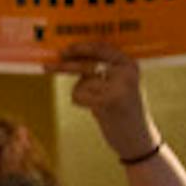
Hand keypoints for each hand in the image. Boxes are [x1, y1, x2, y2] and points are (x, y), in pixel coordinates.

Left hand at [48, 41, 158, 158]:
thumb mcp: (119, 84)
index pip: (102, 48)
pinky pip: (79, 94)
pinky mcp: (108, 101)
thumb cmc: (123, 110)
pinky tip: (97, 111)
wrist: (138, 138)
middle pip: (88, 64)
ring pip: (82, 82)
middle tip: (46, 67)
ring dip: (82, 92)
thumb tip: (69, 54)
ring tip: (98, 104)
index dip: (81, 47)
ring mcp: (119, 87)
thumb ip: (102, 69)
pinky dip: (81, 102)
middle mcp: (127, 73)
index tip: (65, 49)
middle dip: (65, 66)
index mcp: (130, 65)